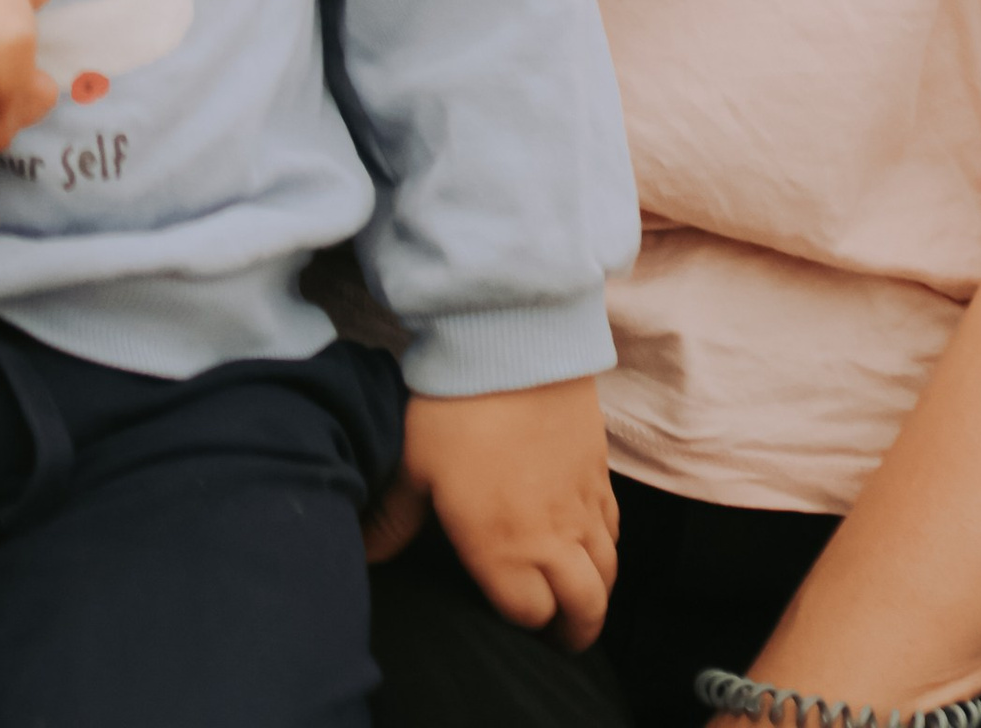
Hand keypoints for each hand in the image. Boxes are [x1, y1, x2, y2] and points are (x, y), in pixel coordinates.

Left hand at [363, 383, 615, 649]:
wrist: (511, 346)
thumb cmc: (454, 409)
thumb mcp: (412, 466)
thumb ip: (393, 520)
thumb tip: (364, 553)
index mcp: (503, 550)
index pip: (529, 615)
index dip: (522, 622)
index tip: (510, 616)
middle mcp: (552, 539)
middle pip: (584, 609)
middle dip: (575, 631)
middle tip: (560, 635)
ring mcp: (583, 506)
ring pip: (608, 573)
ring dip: (596, 594)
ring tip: (578, 598)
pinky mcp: (601, 472)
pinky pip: (615, 528)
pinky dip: (607, 547)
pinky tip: (590, 541)